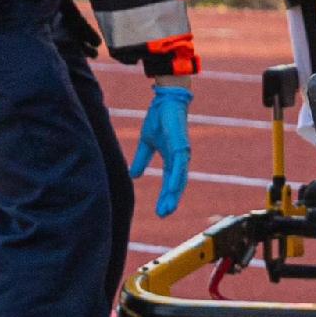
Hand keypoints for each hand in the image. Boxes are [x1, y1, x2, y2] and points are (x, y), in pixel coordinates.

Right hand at [132, 82, 194, 218]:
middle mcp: (180, 159)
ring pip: (179, 178)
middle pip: (176, 185)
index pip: (170, 183)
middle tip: (163, 215)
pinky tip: (173, 188)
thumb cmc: (159, 119)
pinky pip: (179, 165)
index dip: (166, 197)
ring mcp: (182, 153)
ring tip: (168, 208)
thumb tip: (134, 175)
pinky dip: (177, 177)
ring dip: (174, 194)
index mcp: (171, 160)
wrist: (166, 101)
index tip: (160, 212)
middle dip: (170, 200)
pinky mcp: (181, 145)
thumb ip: (141, 160)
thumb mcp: (146, 143)